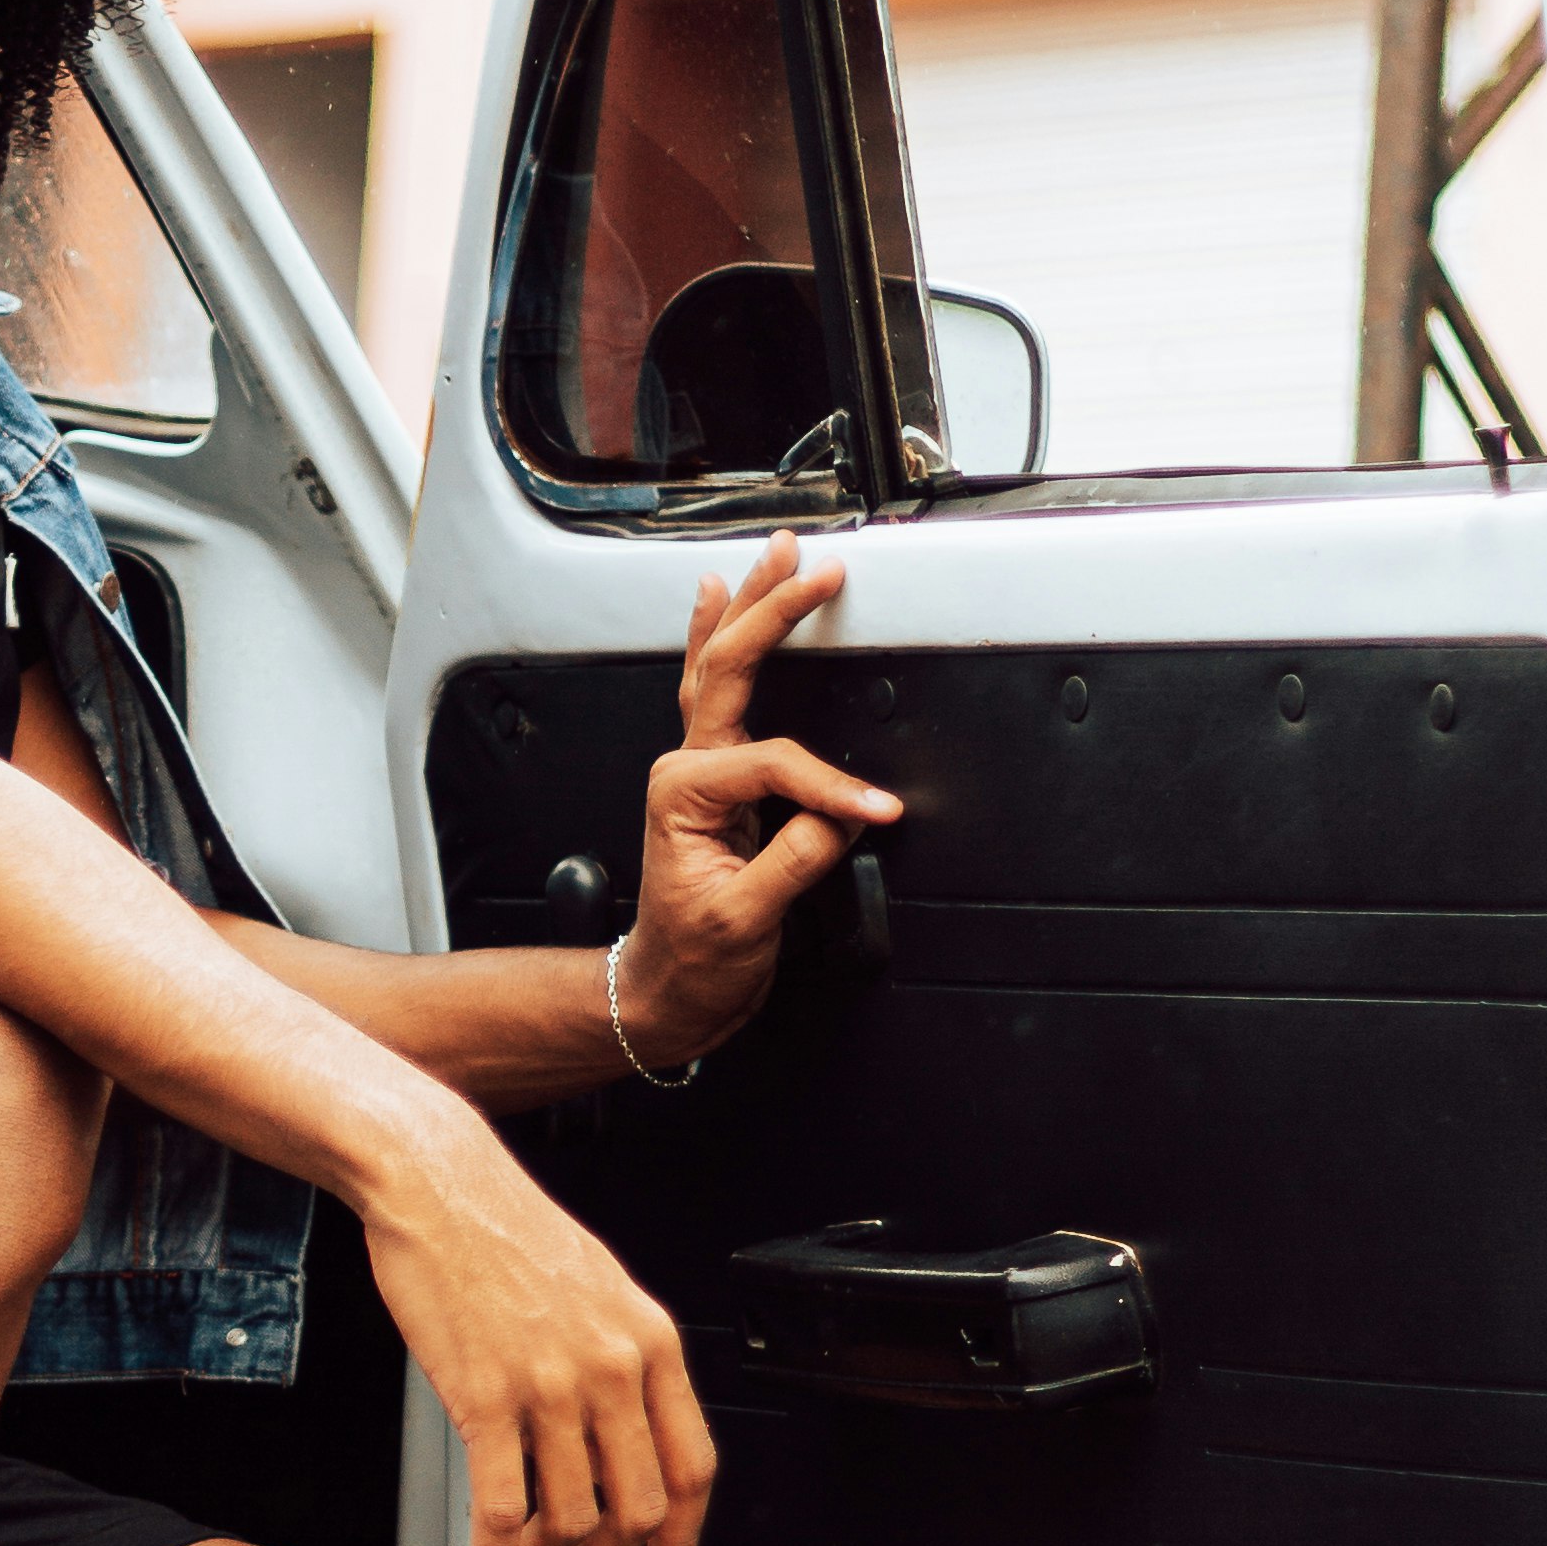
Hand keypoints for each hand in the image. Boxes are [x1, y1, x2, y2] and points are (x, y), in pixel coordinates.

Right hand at [357, 1094, 717, 1545]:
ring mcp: (550, 1386)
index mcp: (652, 1343)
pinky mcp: (483, 1396)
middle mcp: (613, 1370)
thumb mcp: (601, 1286)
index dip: (682, 1539)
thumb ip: (625, 1356)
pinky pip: (501, 1511)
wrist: (438, 1183)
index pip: (693, 1468)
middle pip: (639, 1509)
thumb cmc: (508, 1230)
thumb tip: (628, 1431)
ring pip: (573, 1519)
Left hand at [610, 534, 901, 1073]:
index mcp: (686, 793)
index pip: (776, 763)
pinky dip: (720, 639)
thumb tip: (842, 815)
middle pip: (730, 669)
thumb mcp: (744, 922)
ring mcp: (696, 766)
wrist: (668, 989)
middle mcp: (685, 768)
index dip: (831, 785)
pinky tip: (719, 598)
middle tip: (817, 570)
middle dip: (774, 612)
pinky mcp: (714, 776)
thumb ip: (791, 864)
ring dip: (749, 606)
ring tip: (774, 556)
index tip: (878, 811)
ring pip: (720, 666)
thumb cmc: (695, 958)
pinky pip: (714, 690)